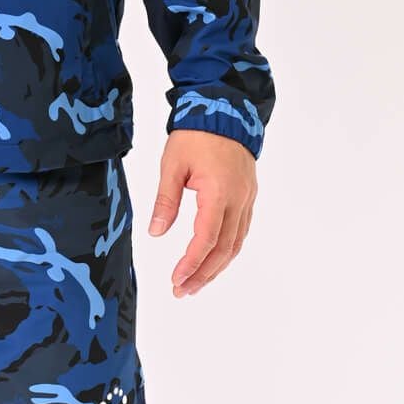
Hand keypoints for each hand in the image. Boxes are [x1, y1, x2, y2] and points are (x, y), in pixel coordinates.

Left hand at [147, 129, 256, 296]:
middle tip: (182, 291)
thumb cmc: (195, 135)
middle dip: (203, 274)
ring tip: (196, 284)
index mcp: (219, 193)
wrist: (223, 112)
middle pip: (224, 249)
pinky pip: (240, 231)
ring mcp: (246, 200)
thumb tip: (156, 233)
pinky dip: (227, 251)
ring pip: (236, 244)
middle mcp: (238, 201)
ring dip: (217, 267)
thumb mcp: (172, 165)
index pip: (206, 239)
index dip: (191, 264)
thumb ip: (165, 200)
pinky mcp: (247, 197)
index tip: (176, 280)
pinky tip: (213, 260)